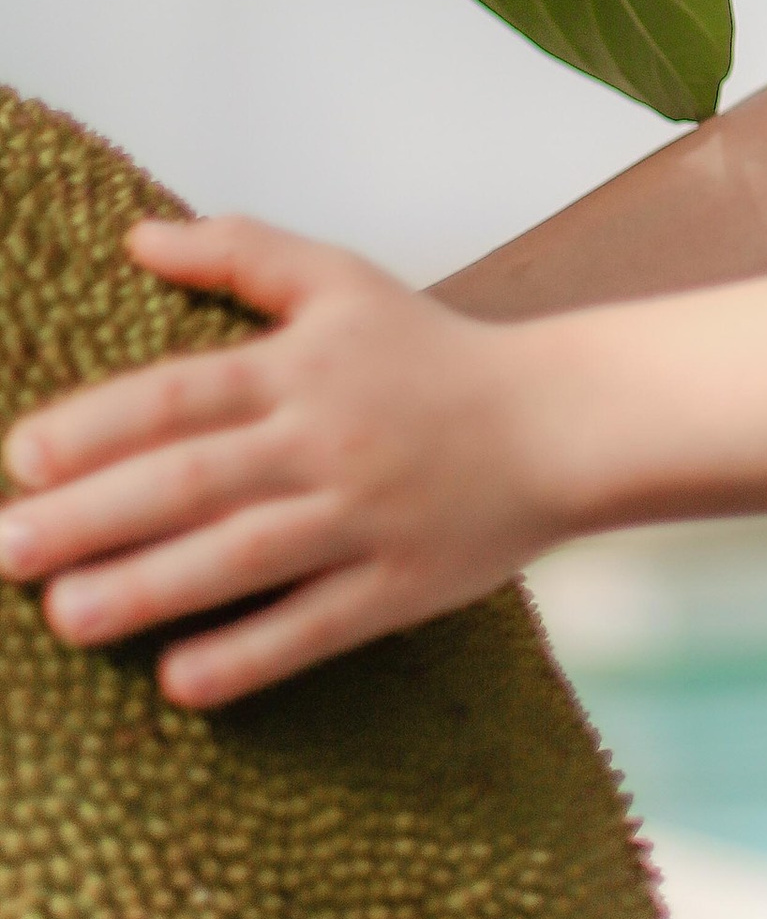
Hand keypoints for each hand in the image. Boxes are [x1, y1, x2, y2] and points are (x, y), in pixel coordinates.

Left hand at [0, 216, 568, 707]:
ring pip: (243, 557)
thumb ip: (240, 253)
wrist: (559, 421)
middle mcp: (327, 440)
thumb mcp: (341, 280)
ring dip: (149, 589)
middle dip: (92, 517)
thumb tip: (134, 236)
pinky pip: (316, 625)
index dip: (98, 426)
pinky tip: (179, 681)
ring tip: (65, 618)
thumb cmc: (432, 352)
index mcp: (302, 366)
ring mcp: (365, 517)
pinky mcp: (401, 585)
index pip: (182, 394)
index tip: (22, 460)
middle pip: (195, 480)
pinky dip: (249, 654)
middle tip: (3, 550)